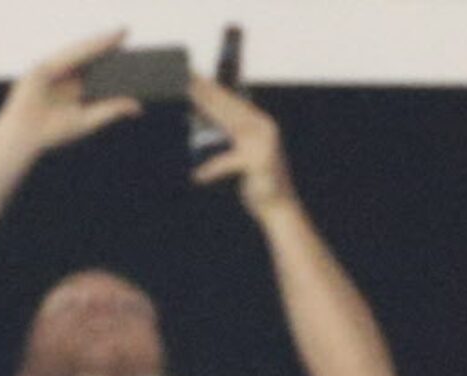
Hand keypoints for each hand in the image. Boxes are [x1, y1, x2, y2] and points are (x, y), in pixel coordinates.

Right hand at [0, 31, 142, 156]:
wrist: (25, 136)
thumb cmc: (52, 132)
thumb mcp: (88, 120)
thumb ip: (111, 110)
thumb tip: (138, 106)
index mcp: (75, 88)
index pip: (100, 71)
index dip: (116, 60)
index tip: (138, 54)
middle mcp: (66, 75)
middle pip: (92, 57)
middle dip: (111, 48)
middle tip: (131, 35)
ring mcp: (55, 68)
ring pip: (82, 51)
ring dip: (102, 41)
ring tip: (122, 33)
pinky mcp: (46, 64)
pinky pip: (70, 52)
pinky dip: (87, 46)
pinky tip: (103, 40)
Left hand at [187, 75, 295, 218]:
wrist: (279, 208)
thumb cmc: (257, 183)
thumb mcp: (241, 156)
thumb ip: (230, 139)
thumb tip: (204, 124)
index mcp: (259, 124)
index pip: (233, 102)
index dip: (213, 88)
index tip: (195, 77)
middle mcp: (262, 128)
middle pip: (229, 107)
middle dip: (207, 92)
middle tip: (187, 79)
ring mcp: (261, 143)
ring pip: (228, 124)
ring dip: (207, 110)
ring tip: (189, 99)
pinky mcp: (257, 162)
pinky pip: (228, 163)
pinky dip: (212, 170)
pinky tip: (198, 176)